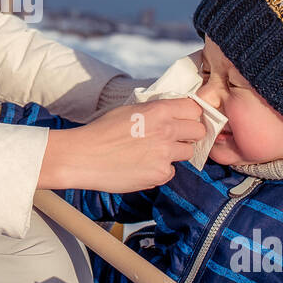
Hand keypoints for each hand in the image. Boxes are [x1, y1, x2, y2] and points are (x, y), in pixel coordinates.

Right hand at [38, 97, 205, 192]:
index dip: (189, 115)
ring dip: (175, 153)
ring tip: (154, 153)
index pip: (194, 109)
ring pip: (187, 153)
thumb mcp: (129, 109)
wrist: (83, 156)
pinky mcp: (159, 174)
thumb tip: (172, 114)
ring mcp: (164, 154)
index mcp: (159, 110)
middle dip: (189, 134)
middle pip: (199, 131)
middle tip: (174, 138)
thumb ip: (154, 110)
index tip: (183, 121)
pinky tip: (141, 166)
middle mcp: (166, 131)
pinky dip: (160, 170)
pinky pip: (170, 171)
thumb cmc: (101, 131)